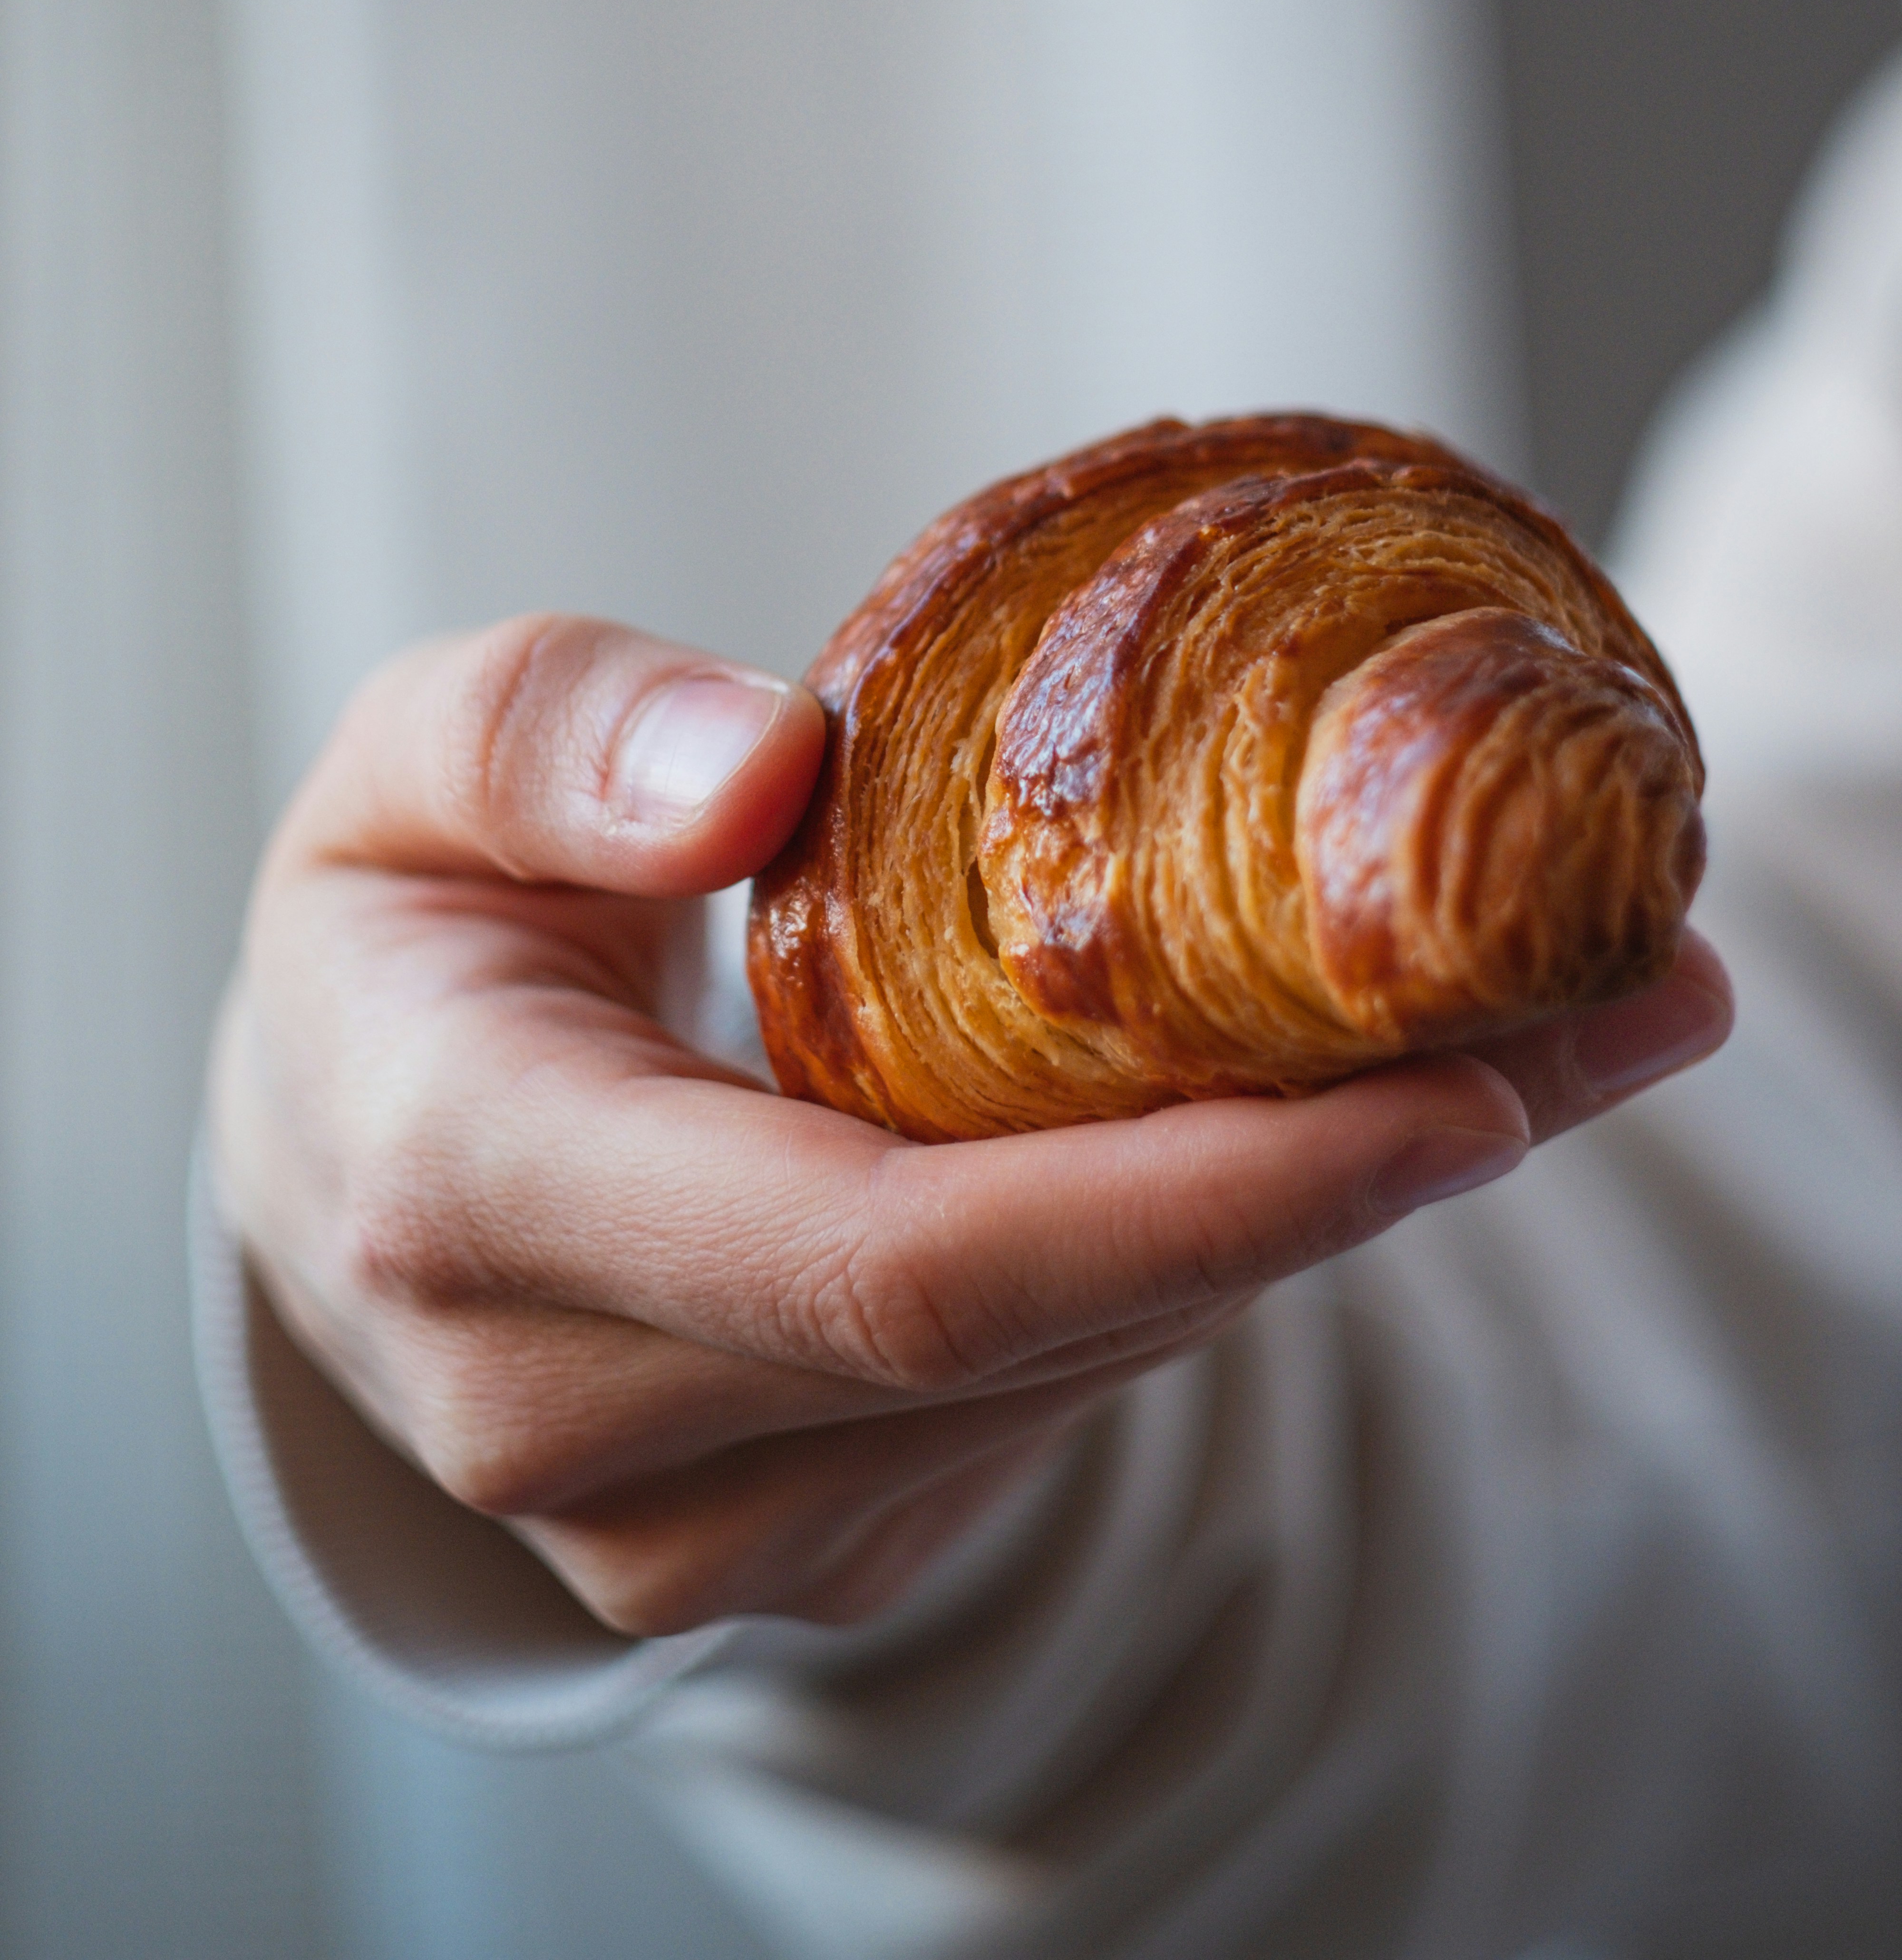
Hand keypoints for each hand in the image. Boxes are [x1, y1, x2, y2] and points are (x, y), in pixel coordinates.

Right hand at [209, 615, 1732, 1637]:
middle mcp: (585, 1423)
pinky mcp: (794, 1533)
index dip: (1196, 1187)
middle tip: (1614, 1019)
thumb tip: (763, 769)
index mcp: (476, 1203)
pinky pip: (1052, 1400)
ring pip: (1078, 1379)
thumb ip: (554, 738)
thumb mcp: (409, 768)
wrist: (345, 1168)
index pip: (889, 1256)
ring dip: (1324, 1219)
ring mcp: (693, 1523)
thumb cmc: (399, 934)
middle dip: (1351, 1183)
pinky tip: (1345, 1133)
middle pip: (1043, 1331)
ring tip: (1547, 1047)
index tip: (1460, 1086)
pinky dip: (1219, 1263)